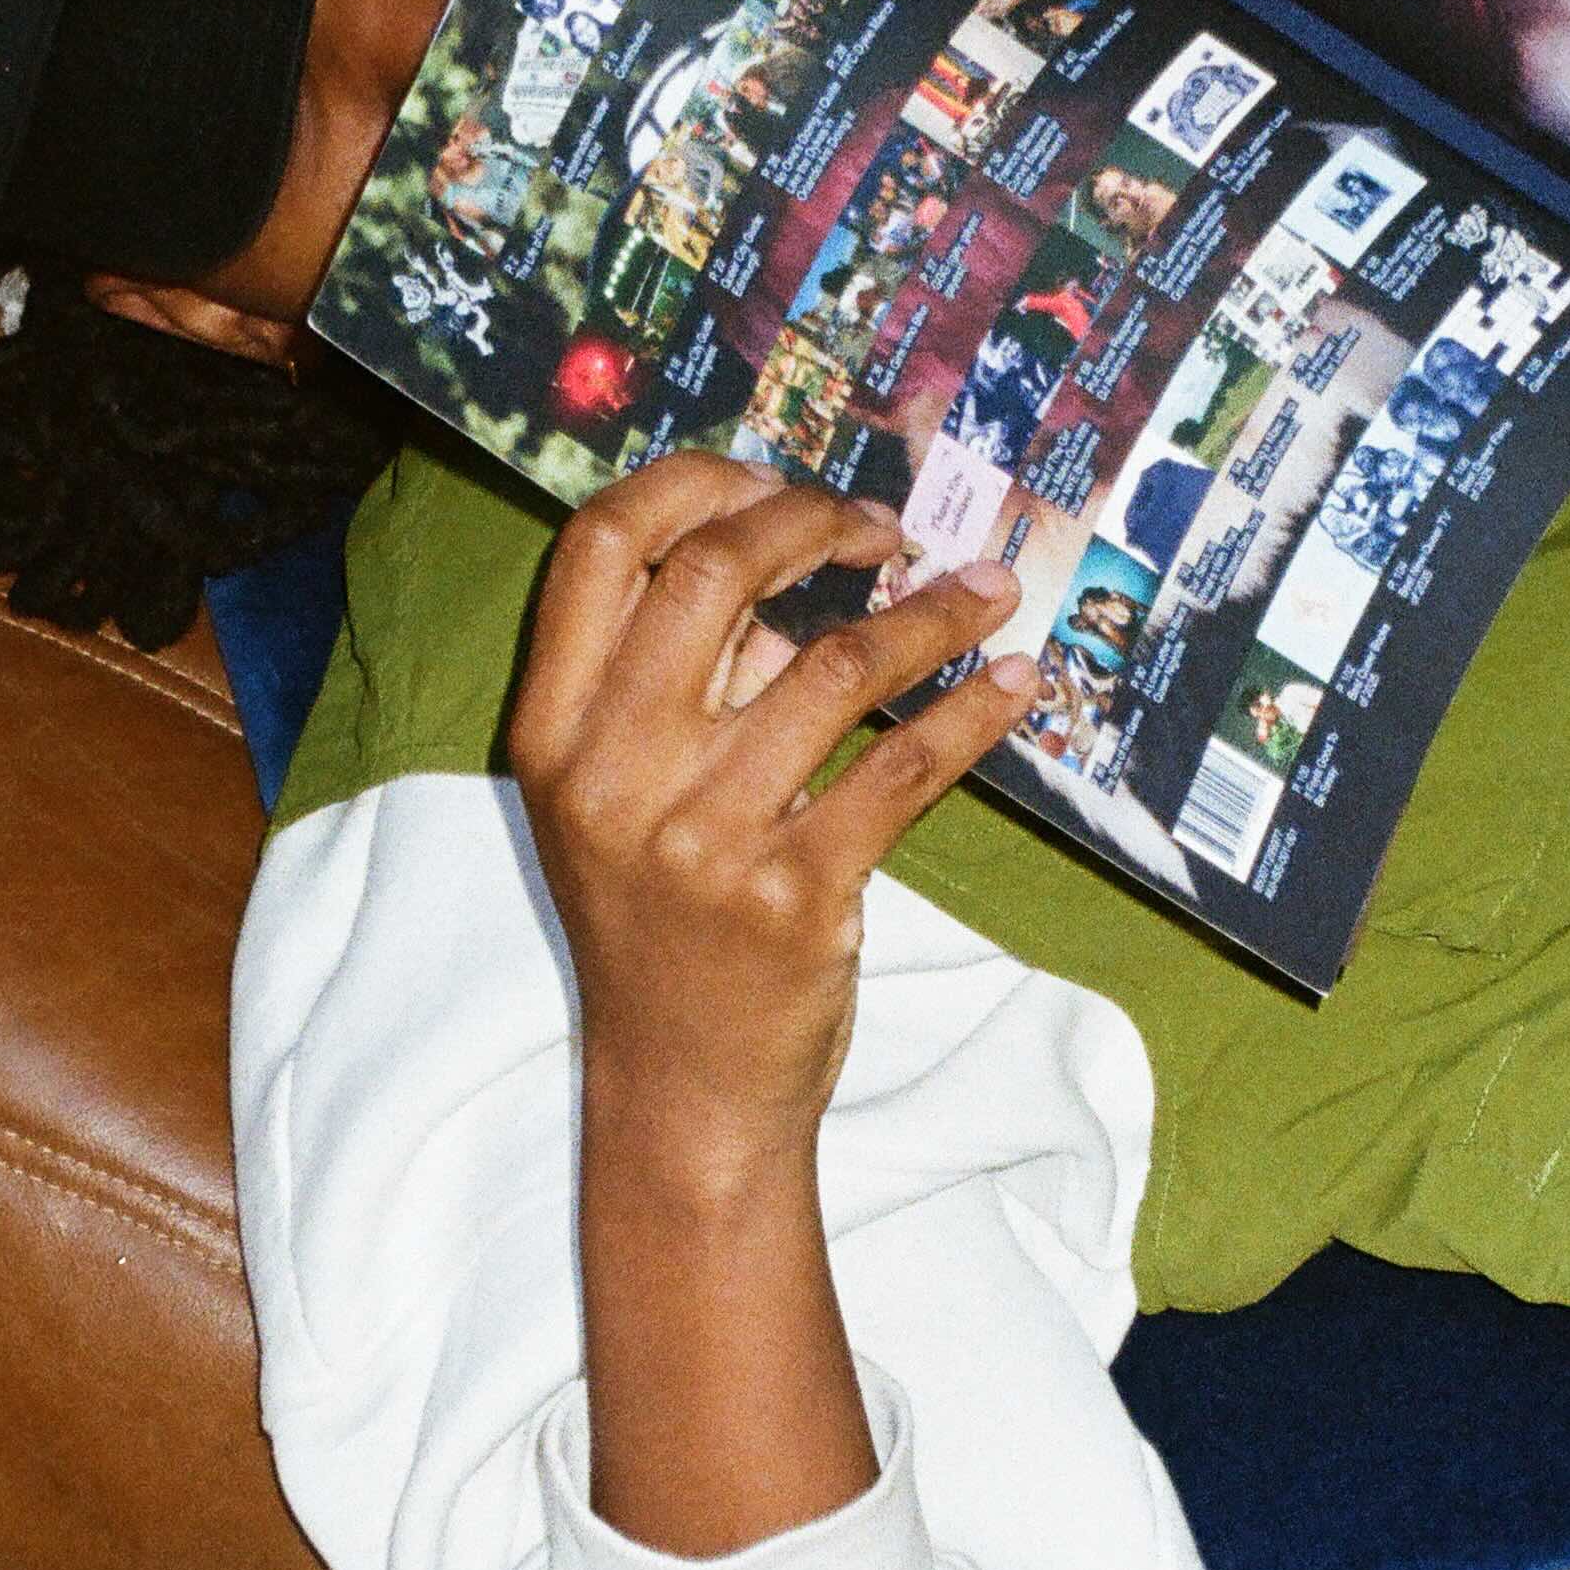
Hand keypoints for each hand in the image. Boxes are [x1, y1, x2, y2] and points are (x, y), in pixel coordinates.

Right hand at [510, 455, 1032, 1182]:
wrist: (682, 1092)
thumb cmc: (659, 929)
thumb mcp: (620, 806)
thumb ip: (684, 686)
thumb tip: (799, 559)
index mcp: (552, 734)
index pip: (596, 547)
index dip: (691, 483)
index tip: (772, 478)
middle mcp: (614, 774)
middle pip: (713, 571)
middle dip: (814, 519)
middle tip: (884, 527)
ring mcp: (704, 835)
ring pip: (838, 663)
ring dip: (932, 612)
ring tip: (986, 590)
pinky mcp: (796, 892)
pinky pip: (907, 767)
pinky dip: (974, 712)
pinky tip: (1017, 685)